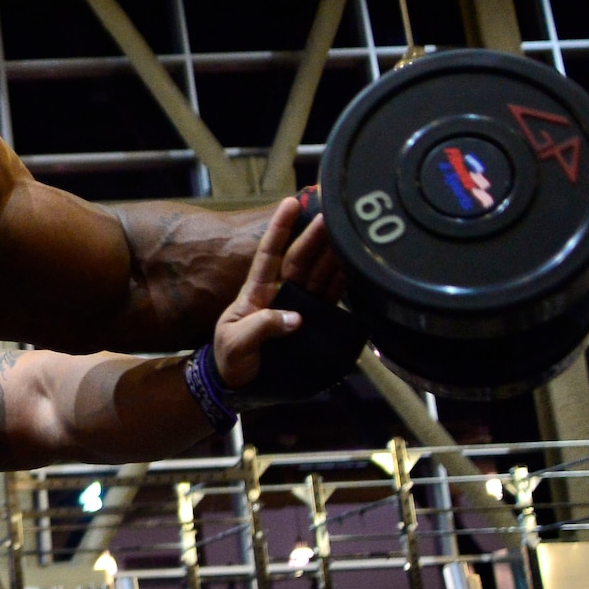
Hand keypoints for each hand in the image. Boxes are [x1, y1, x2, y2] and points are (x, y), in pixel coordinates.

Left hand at [212, 197, 343, 388]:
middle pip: (301, 259)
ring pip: (320, 274)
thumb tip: (296, 319)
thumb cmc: (230, 360)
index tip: (289, 202)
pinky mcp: (314, 322)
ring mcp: (299, 306)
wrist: (240, 386)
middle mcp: (281, 293)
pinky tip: (358, 267)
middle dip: (316, 235)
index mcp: (256, 292)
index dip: (279, 228)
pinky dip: (345, 283)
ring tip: (353, 233)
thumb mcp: (235, 344)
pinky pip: (332, 298)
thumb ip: (260, 328)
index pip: (270, 253)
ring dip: (335, 254)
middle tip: (334, 213)